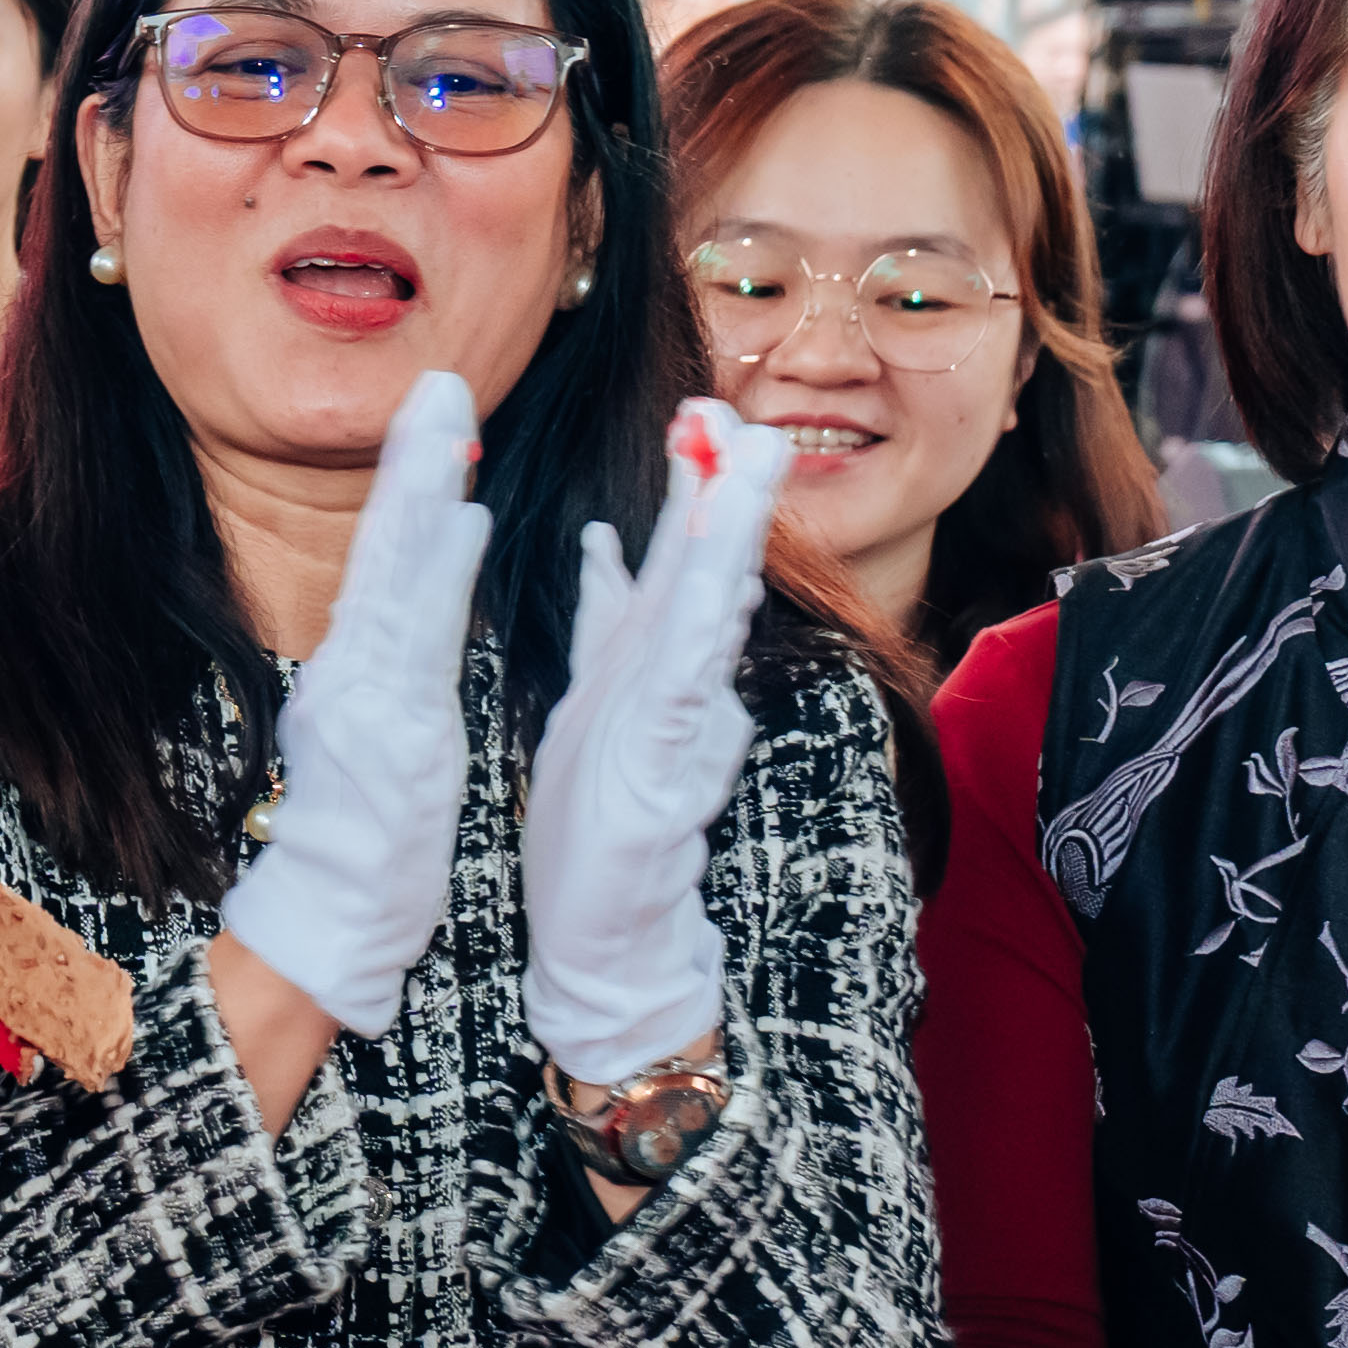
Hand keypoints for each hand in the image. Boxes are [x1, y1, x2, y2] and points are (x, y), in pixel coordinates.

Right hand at [213, 364, 484, 1039]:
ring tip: (448, 419)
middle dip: (413, 459)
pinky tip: (468, 523)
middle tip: (440, 379)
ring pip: (397, 573)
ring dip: (423, 490)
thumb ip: (393, 656)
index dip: (410, 482)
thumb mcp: (374, 732)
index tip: (435, 411)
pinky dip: (441, 576)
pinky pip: (420, 639)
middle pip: (385, 546)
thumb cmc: (359, 833)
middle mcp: (353, 668)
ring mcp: (369, 695)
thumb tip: (420, 583)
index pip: (385, 559)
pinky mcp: (395, 731)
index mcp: (355, 669)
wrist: (332, 912)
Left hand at [521, 398, 793, 1083]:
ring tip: (756, 471)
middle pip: (706, 575)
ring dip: (732, 540)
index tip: (699, 419)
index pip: (674, 562)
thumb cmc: (598, 820)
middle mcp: (678, 685)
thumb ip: (609, 621)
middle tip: (754, 424)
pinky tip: (722, 583)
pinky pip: (689, 684)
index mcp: (649, 661)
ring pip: (712, 616)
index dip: (688, 491)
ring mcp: (682, 724)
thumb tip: (610, 543)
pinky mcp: (670, 766)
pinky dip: (703, 630)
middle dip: (729, 496)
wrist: (604, 928)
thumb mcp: (592, 695)